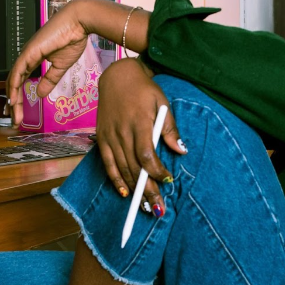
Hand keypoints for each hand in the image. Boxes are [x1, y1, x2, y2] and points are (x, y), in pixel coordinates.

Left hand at [6, 0, 90, 126]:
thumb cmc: (72, 39)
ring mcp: (27, 53)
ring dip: (12, 98)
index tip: (20, 112)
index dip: (18, 97)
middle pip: (15, 82)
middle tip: (15, 119)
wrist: (78, 23)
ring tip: (13, 114)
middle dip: (13, 102)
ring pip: (14, 79)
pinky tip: (13, 98)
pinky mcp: (30, 51)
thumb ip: (49, 80)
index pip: (21, 80)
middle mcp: (27, 56)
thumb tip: (39, 94)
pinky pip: (18, 71)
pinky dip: (14, 86)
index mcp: (34, 59)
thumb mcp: (61, 66)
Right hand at [96, 58, 186, 215]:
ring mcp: (110, 136)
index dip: (157, 171)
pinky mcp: (102, 138)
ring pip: (123, 168)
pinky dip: (116, 180)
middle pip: (135, 166)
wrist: (117, 77)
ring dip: (134, 190)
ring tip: (146, 206)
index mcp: (139, 121)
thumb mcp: (162, 102)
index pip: (147, 154)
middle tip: (159, 207)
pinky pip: (108, 164)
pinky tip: (125, 193)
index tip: (168, 180)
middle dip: (147, 189)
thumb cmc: (143, 90)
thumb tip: (182, 150)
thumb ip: (170, 128)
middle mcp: (122, 131)